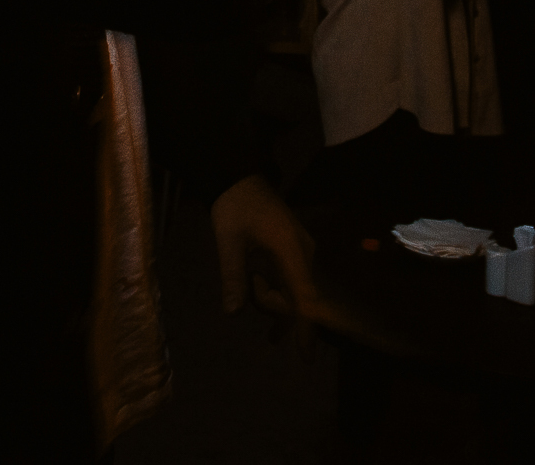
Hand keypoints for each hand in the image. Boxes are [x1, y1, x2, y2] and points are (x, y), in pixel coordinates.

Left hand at [210, 174, 317, 324]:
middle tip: (251, 280)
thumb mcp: (228, 240)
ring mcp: (302, 253)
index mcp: (292, 249)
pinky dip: (278, 297)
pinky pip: (291, 284)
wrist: (239, 177)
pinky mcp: (295, 253)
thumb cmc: (234, 206)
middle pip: (298, 297)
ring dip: (272, 299)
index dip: (305, 327)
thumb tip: (233, 313)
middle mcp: (305, 253)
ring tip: (252, 277)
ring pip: (294, 292)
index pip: (305, 296)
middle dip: (273, 304)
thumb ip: (232, 275)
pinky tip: (273, 328)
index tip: (306, 356)